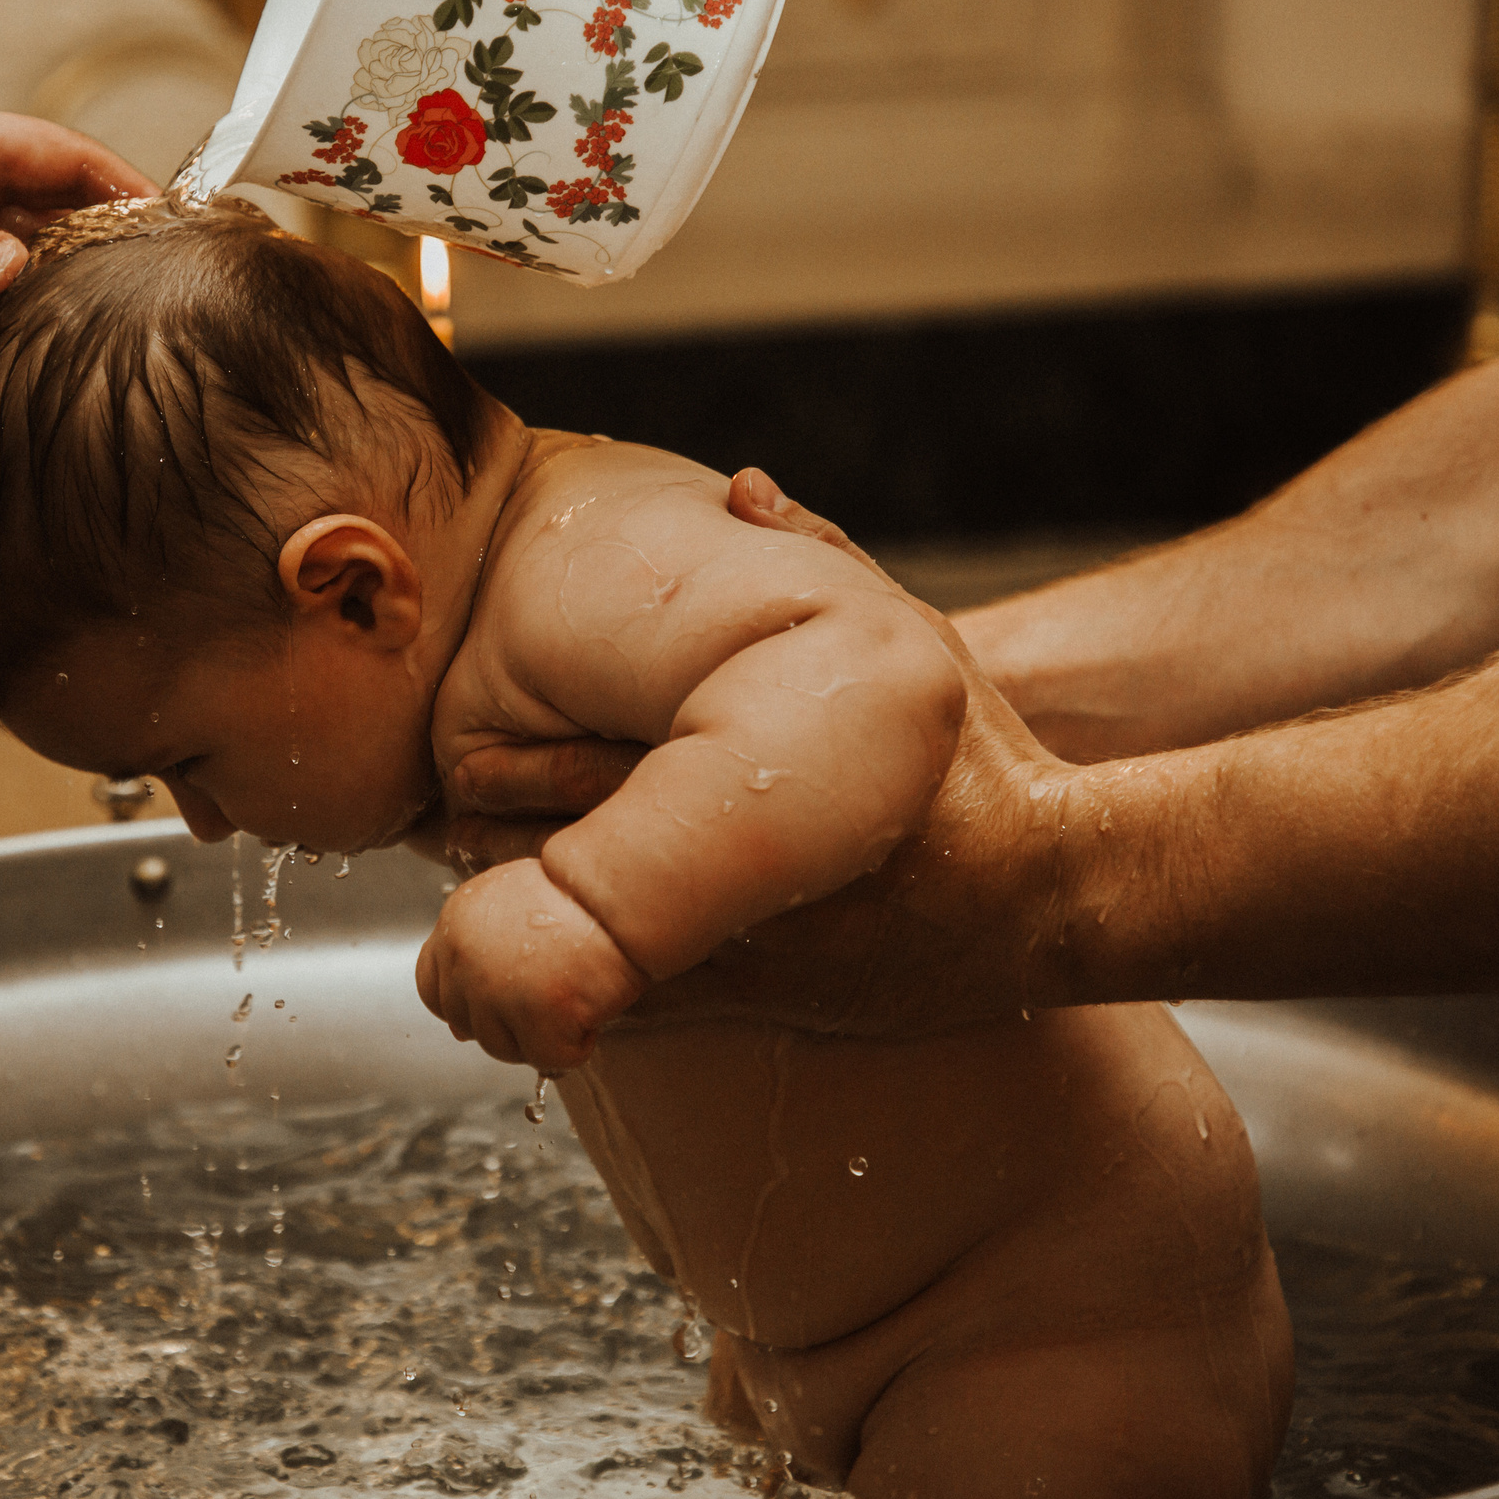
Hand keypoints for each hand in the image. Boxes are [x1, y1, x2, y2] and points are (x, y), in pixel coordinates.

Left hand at [415, 859, 650, 1068]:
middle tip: (548, 1002)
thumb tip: (457, 1029)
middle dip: (506, 1024)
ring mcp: (496, 990)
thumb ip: (477, 955)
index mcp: (456, 925)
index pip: (431, 988)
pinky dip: (575, 1046)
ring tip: (573, 1001)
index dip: (462, 1003)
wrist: (621, 894)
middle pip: (467, 1025)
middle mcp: (465, 959)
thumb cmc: (577, 897)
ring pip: (502, 1048)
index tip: (493, 1005)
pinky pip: (549, 1058)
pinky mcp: (537, 1016)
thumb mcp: (509, 908)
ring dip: (540, 1037)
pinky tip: (592, 1012)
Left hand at [448, 469, 1080, 1036]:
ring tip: (491, 887)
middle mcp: (729, 864)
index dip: (505, 763)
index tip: (469, 757)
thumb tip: (744, 491)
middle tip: (456, 818)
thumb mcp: (906, 635)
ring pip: (577, 939)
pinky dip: (569, 987)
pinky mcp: (752, 1002)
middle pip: (558, 856)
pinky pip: (625, 1007)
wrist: (1043, 892)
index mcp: (740, 766)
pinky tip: (540, 964)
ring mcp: (737, 945)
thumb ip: (821, 555)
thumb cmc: (975, 763)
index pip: (575, 767)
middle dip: (493, 837)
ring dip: (521, 916)